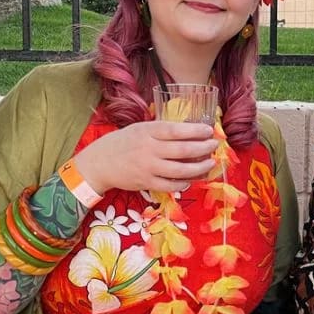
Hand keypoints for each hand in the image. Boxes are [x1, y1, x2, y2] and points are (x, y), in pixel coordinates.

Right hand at [72, 121, 217, 194]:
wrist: (99, 163)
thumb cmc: (123, 142)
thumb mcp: (140, 128)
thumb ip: (161, 130)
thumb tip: (189, 129)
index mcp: (148, 132)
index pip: (176, 130)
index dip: (195, 130)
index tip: (209, 130)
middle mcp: (149, 149)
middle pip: (183, 150)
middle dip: (203, 148)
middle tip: (214, 145)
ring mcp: (148, 168)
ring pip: (181, 170)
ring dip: (199, 167)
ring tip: (209, 163)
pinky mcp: (146, 183)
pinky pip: (171, 185)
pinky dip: (184, 182)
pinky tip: (191, 178)